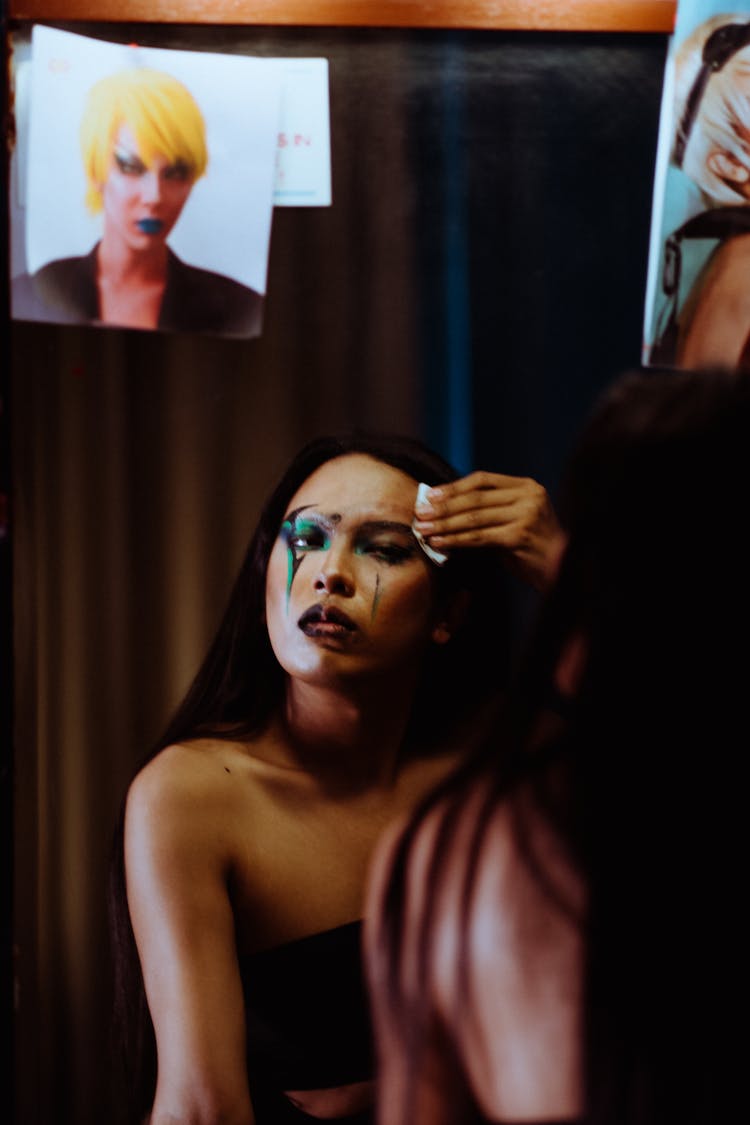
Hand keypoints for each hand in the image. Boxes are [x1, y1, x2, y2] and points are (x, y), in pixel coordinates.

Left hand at [414, 471, 562, 590]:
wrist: (559, 571)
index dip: (454, 487)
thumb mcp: (512, 520)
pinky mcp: (520, 535)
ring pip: (475, 518)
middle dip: (444, 507)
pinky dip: (456, 540)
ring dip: (445, 525)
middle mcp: (529, 496)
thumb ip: (487, 511)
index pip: (483, 480)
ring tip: (425, 530)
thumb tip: (442, 507)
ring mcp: (527, 514)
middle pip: (476, 498)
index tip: (430, 495)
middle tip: (420, 514)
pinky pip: (480, 536)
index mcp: (527, 486)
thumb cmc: (529, 548)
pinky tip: (440, 544)